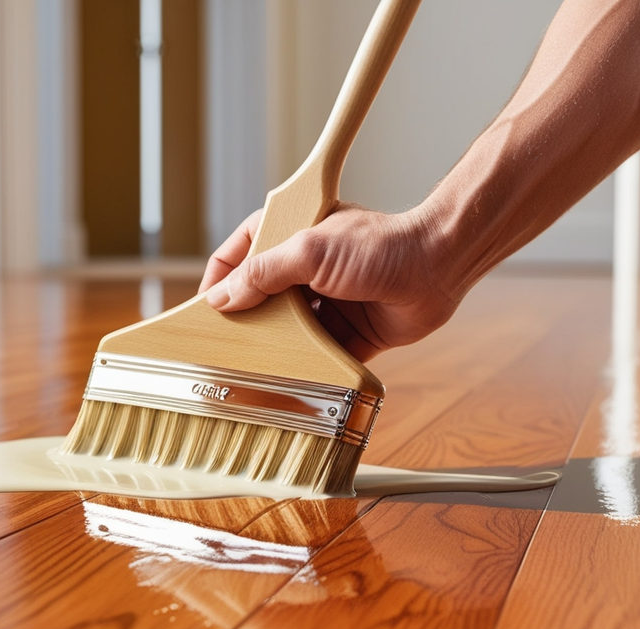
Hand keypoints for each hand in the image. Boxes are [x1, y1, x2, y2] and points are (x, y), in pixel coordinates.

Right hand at [198, 204, 461, 361]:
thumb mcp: (311, 251)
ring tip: (255, 368)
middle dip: (244, 323)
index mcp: (293, 237)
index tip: (202, 313)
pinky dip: (309, 367)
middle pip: (261, 299)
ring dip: (276, 348)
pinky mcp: (351, 332)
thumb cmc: (380, 246)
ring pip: (290, 331)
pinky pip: (321, 354)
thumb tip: (222, 298)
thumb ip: (263, 273)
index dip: (219, 282)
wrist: (437, 268)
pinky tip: (294, 380)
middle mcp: (308, 269)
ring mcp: (329, 301)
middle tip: (222, 348)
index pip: (240, 255)